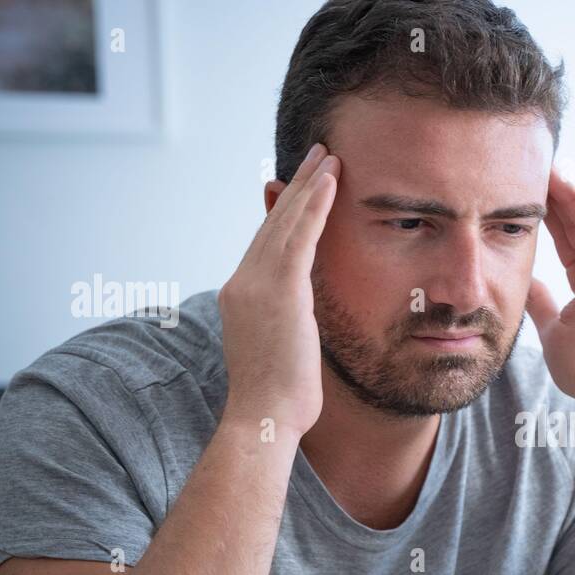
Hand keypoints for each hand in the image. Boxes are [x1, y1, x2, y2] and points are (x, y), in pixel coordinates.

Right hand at [217, 142, 339, 436]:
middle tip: (318, 155)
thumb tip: (302, 324)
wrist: (264, 419)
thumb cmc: (279, 403)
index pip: (267, 245)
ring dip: (311, 185)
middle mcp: (243, 283)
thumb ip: (289, 327)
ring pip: (288, 222)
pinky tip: (331, 180)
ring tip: (330, 157)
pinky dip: (317, 204)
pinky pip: (301, 235)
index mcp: (242, 298)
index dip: (286, 213)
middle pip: (274, 224)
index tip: (300, 188)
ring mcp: (257, 284)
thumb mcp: (284, 354)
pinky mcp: (280, 289)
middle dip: (298, 188)